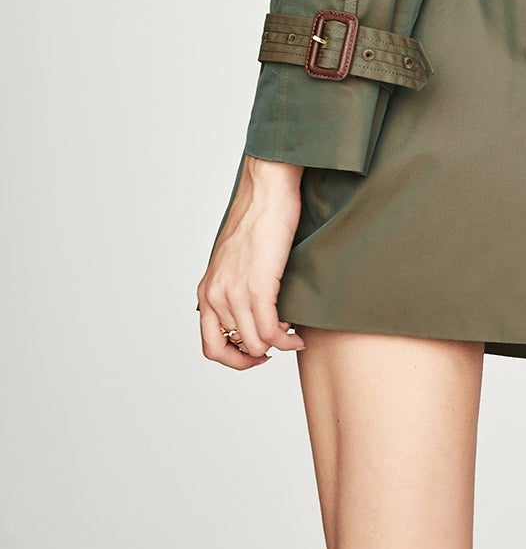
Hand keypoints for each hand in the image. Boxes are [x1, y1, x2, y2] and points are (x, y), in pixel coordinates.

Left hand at [197, 155, 306, 369]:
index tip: (256, 353)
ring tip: (294, 338)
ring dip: (278, 347)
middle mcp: (214, 296)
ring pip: (255, 344)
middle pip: (233, 350)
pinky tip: (297, 334)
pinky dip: (286, 339)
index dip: (234, 359)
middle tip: (278, 347)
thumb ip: (234, 285)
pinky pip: (269, 331)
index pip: (210, 346)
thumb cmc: (258, 217)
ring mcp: (234, 293)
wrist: (266, 189)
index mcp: (206, 291)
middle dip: (258, 356)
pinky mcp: (257, 286)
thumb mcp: (234, 259)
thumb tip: (254, 310)